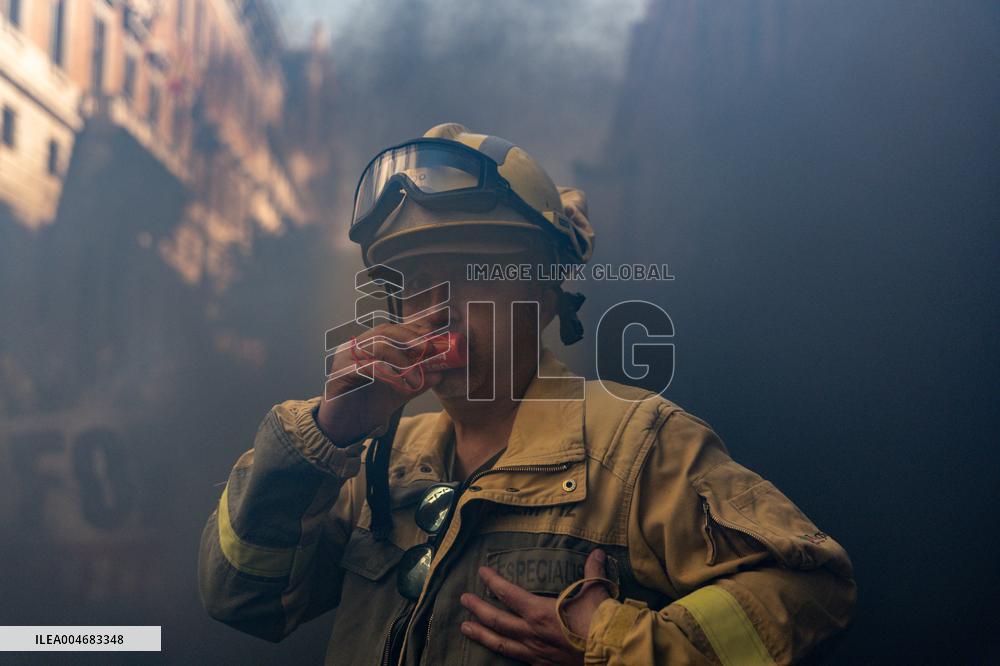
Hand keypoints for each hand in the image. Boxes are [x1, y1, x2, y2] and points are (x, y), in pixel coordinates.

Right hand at [317, 314, 444, 444]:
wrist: (343, 428)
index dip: (413, 329)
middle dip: (410, 338)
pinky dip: (389, 373)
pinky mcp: (340, 373)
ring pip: (378, 345)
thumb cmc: (367, 406)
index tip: (433, 336)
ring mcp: (345, 357)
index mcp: (367, 345)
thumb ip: (416, 381)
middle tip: (428, 350)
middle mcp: (354, 346)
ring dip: (402, 360)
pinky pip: (367, 366)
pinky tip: (401, 384)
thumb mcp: (398, 392)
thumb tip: (439, 374)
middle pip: (385, 331)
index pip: (392, 329)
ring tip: (416, 378)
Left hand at [460, 549, 611, 664]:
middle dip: (478, 608)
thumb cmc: (600, 622)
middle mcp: (532, 633)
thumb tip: (597, 553)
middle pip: (497, 620)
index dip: (493, 582)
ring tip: (465, 628)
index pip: (508, 594)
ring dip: (481, 634)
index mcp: (539, 612)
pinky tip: (498, 653)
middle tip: (464, 599)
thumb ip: (592, 572)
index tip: (482, 572)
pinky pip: (519, 660)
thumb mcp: (595, 591)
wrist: (611, 653)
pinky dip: (506, 654)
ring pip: (501, 644)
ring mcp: (535, 652)